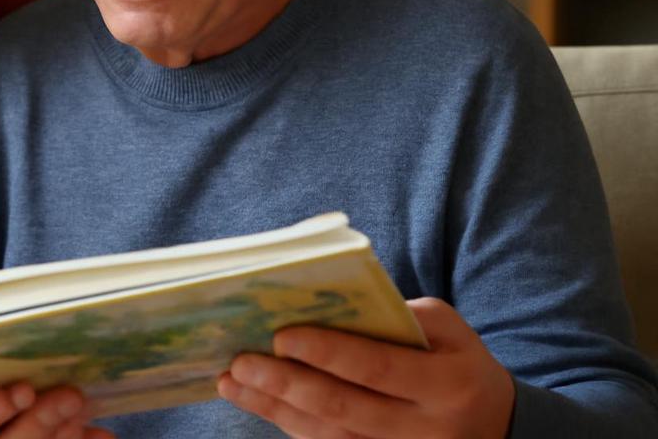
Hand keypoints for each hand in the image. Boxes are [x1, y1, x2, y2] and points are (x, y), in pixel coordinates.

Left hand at [217, 297, 514, 437]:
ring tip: (233, 382)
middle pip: (344, 407)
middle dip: (286, 384)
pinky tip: (258, 403)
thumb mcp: (447, 329)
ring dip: (274, 408)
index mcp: (448, 384)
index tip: (281, 335)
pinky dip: (289, 425)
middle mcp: (426, 429)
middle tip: (241, 362)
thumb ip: (394, 316)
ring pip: (329, 435)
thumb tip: (326, 306)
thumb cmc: (458, 362)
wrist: (498, 429)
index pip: (378, 367)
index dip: (328, 352)